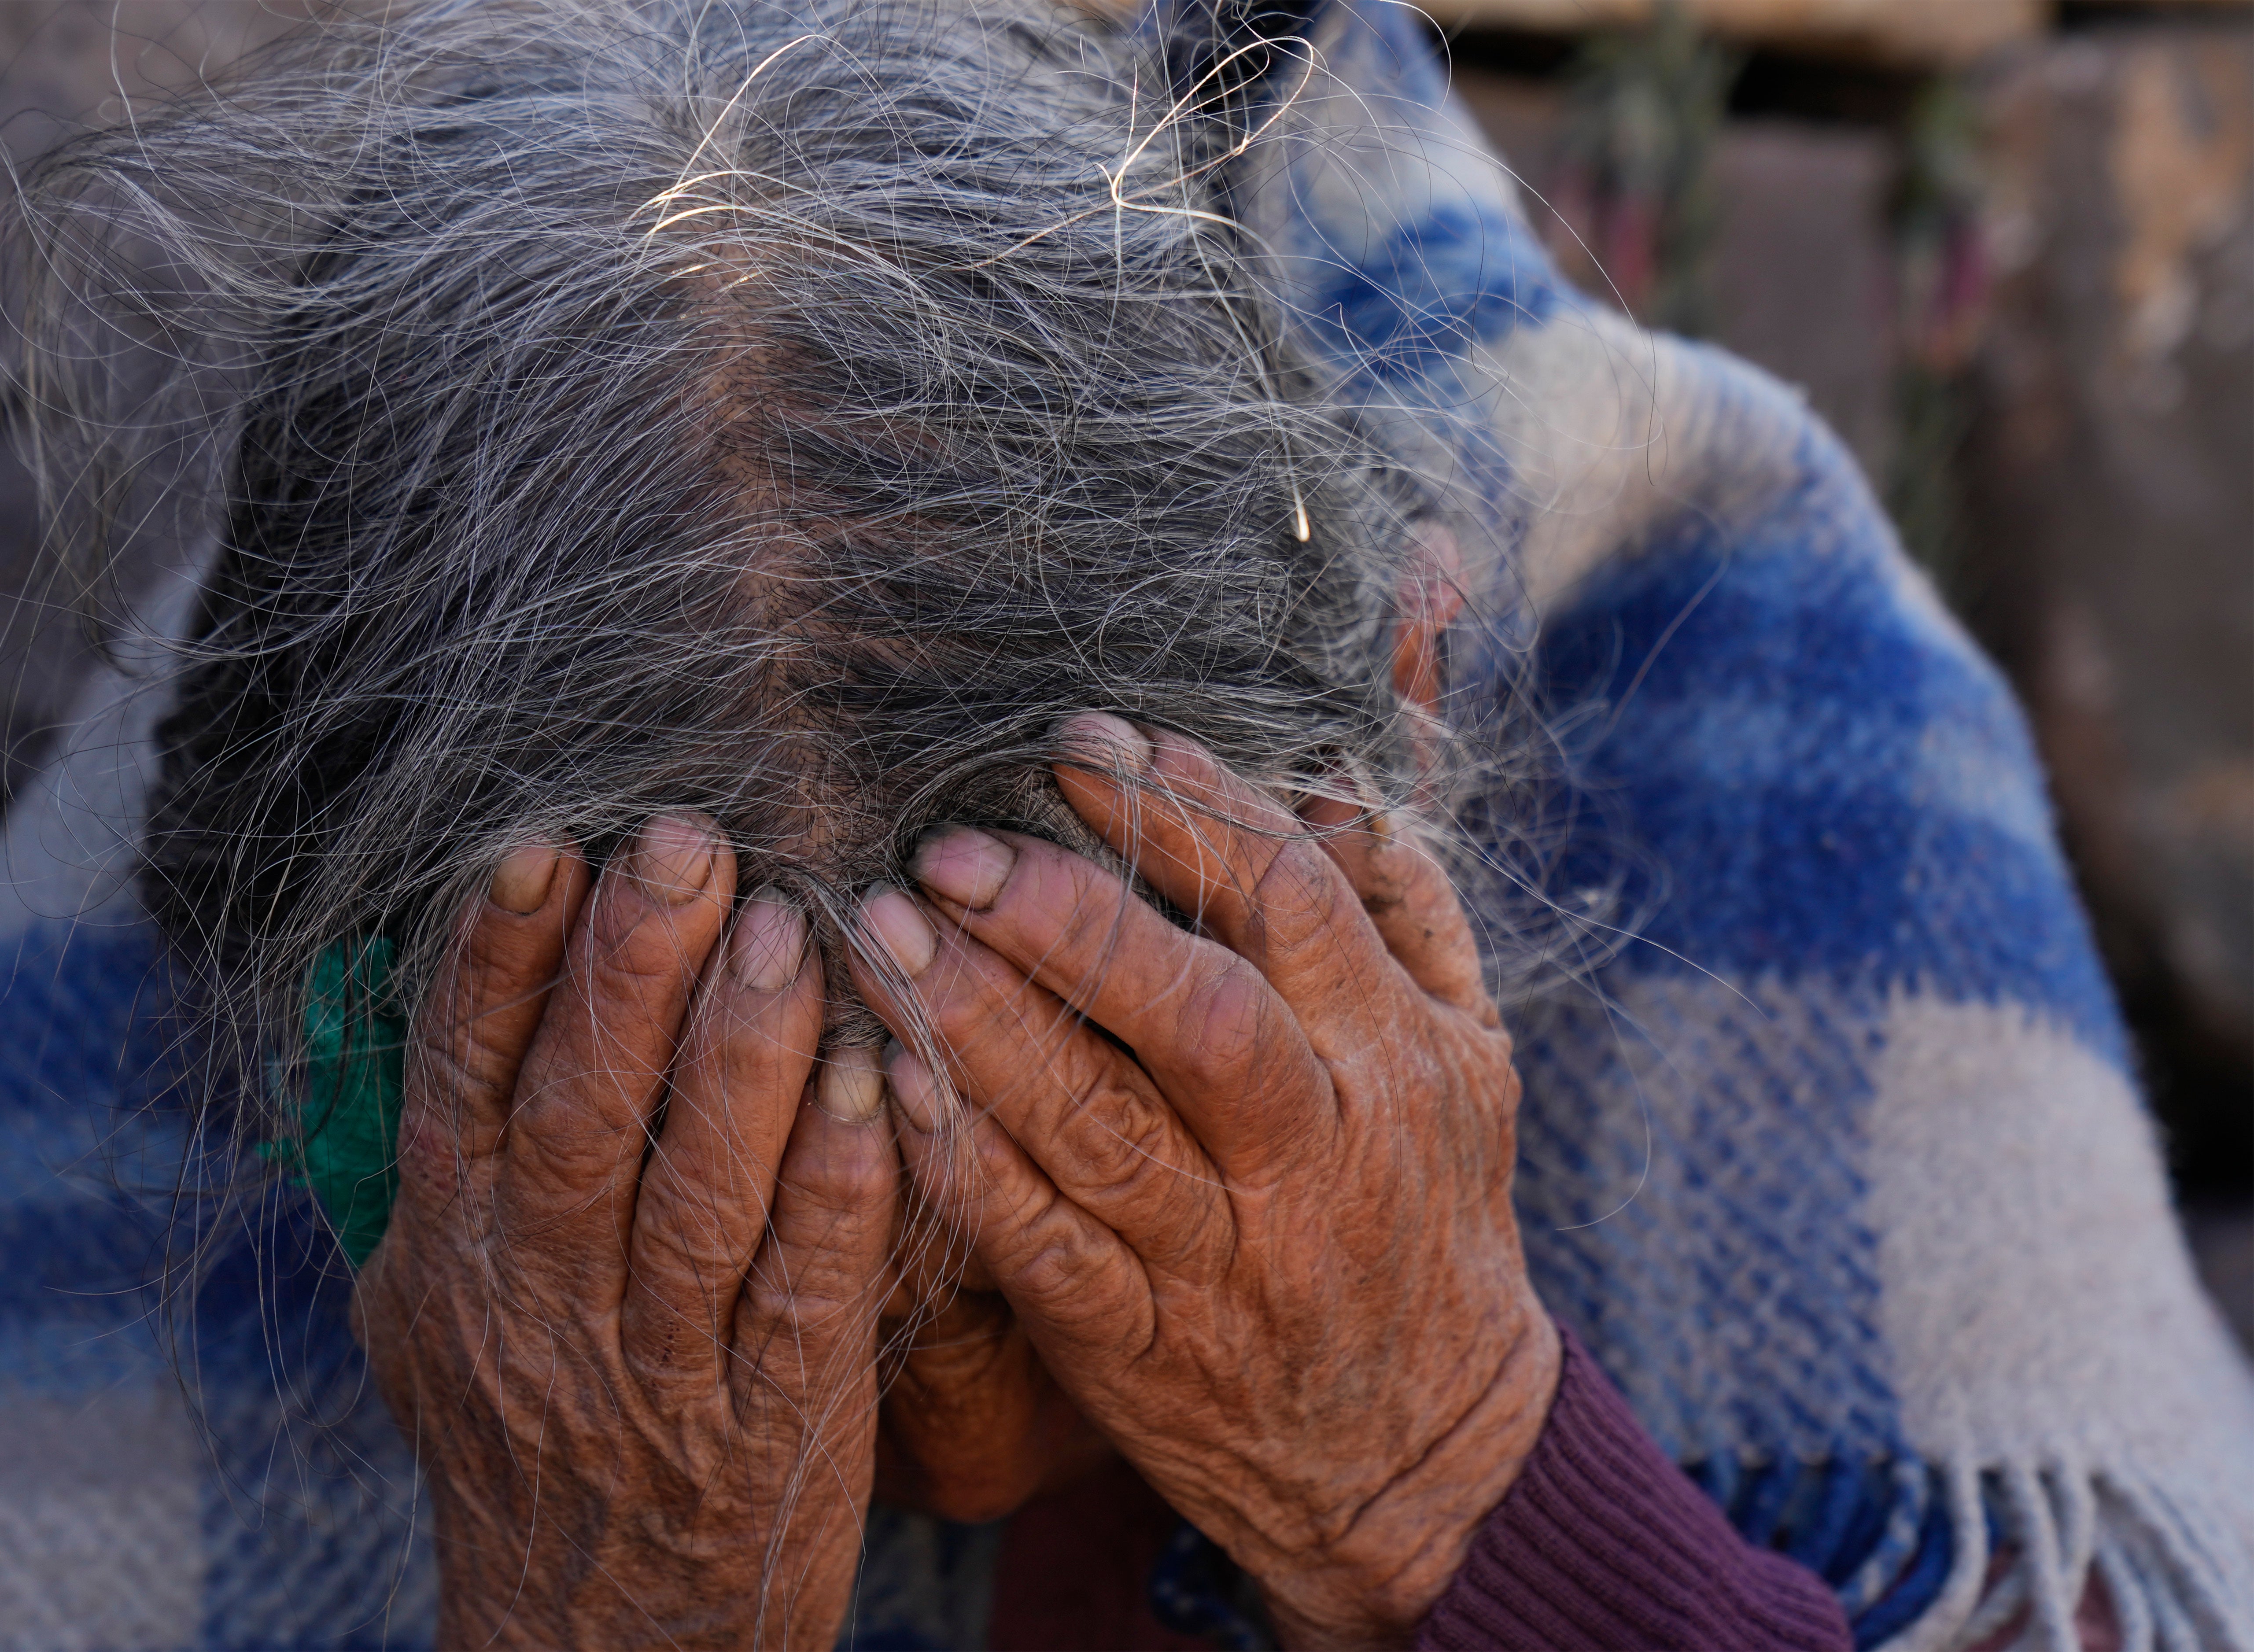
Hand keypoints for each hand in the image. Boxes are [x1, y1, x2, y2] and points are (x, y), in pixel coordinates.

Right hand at [354, 816, 899, 1649]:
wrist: (592, 1640)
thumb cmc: (519, 1436)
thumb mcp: (428, 1311)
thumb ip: (440, 1158)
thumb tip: (443, 985)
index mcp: (451, 1250)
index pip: (461, 1078)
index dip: (499, 959)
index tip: (550, 845)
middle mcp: (536, 1299)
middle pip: (580, 1113)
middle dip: (631, 972)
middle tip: (689, 846)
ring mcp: (654, 1364)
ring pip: (694, 1193)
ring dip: (744, 1057)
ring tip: (795, 929)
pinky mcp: (770, 1417)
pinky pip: (804, 1289)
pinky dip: (838, 1188)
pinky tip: (873, 1086)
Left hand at [854, 718, 1558, 1648]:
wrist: (1424, 1456)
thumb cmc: (1428, 1216)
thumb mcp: (1469, 1058)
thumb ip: (1409, 909)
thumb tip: (1332, 772)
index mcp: (1389, 1060)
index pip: (1289, 904)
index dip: (1183, 813)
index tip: (1080, 743)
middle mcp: (1314, 1152)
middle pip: (1192, 1013)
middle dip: (1070, 919)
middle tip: (953, 845)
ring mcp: (1224, 1259)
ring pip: (1098, 1125)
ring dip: (981, 1024)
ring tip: (883, 932)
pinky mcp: (1139, 1348)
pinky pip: (1041, 1246)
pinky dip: (965, 1166)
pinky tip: (894, 1086)